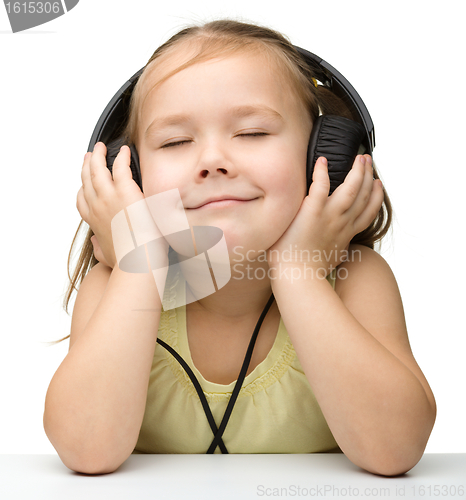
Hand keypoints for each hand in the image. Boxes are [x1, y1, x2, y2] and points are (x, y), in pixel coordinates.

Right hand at [77, 142, 145, 268]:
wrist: (137, 262)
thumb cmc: (127, 263)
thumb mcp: (106, 256)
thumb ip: (99, 247)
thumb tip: (96, 242)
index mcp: (94, 221)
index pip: (82, 200)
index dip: (82, 188)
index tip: (84, 182)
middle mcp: (97, 206)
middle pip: (87, 180)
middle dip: (86, 166)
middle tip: (88, 156)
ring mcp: (110, 197)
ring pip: (98, 169)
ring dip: (98, 156)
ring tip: (100, 147)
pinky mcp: (126, 191)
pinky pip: (120, 166)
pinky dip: (121, 156)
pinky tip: (124, 151)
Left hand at [267, 154, 383, 277]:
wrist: (298, 278)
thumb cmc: (309, 273)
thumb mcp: (332, 260)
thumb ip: (337, 249)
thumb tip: (339, 249)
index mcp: (346, 234)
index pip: (368, 212)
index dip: (375, 196)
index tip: (378, 184)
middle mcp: (342, 223)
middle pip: (363, 195)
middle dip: (367, 175)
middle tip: (367, 160)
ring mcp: (329, 216)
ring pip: (351, 188)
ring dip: (357, 171)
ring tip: (358, 157)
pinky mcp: (312, 212)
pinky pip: (320, 186)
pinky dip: (322, 172)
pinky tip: (322, 161)